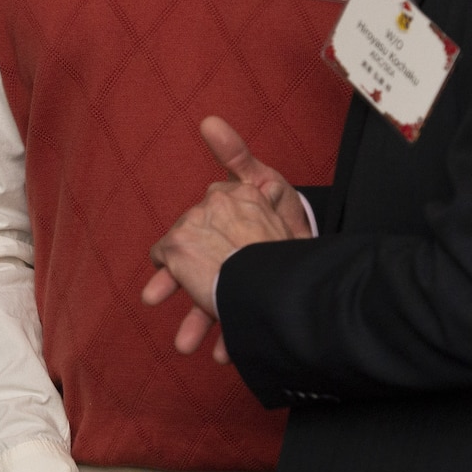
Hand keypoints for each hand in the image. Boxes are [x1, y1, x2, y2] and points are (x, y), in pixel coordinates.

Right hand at [145, 116, 311, 359]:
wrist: (316, 246)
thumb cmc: (283, 208)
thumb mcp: (257, 181)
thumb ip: (235, 155)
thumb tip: (210, 121)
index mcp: (213, 231)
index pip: (183, 248)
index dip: (167, 267)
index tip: (155, 285)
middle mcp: (222, 258)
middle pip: (195, 281)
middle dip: (181, 305)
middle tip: (165, 323)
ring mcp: (239, 281)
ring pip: (214, 304)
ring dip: (199, 325)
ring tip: (188, 346)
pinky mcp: (257, 300)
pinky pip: (241, 319)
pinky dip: (232, 334)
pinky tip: (226, 350)